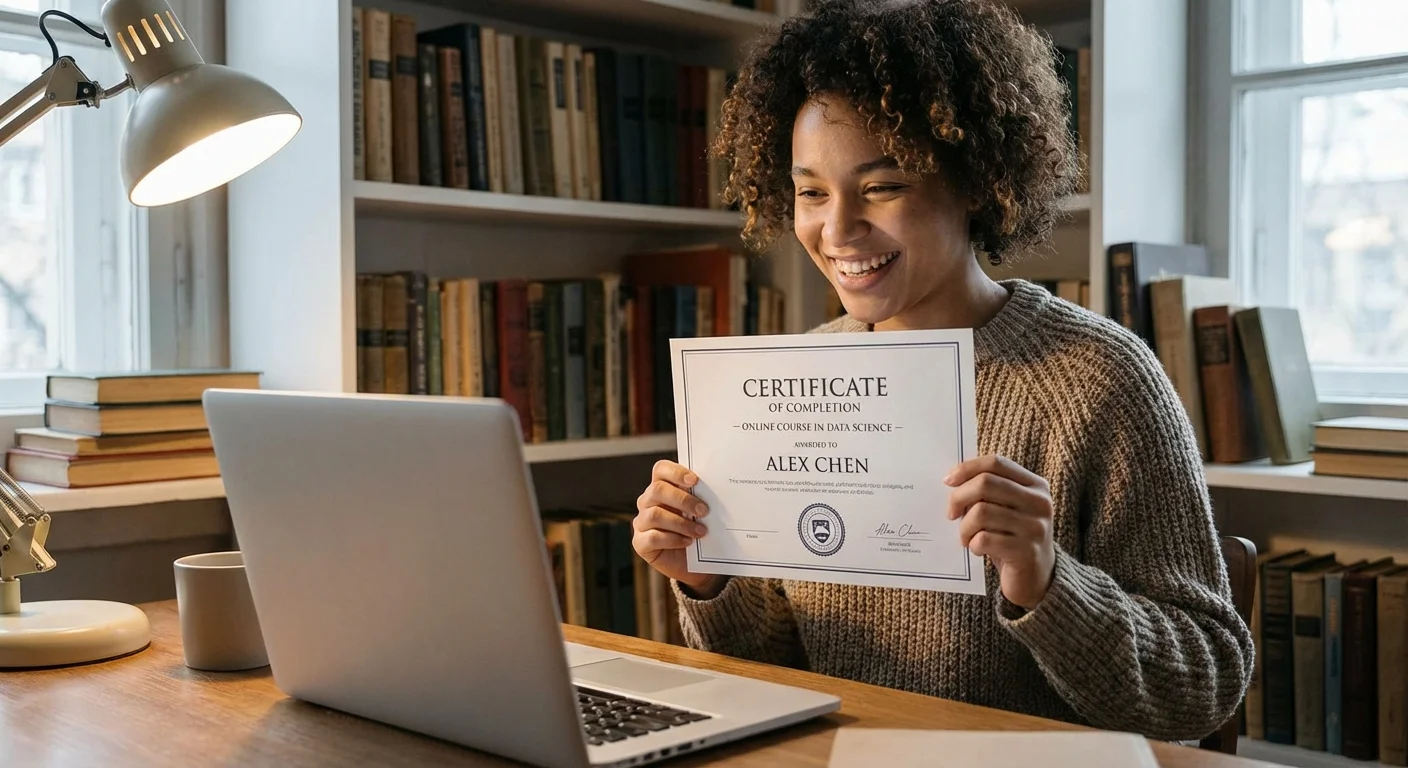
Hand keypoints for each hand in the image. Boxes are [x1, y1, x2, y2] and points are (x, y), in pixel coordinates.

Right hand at [633, 460, 726, 597]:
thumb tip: (716, 491)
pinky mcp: (640, 543)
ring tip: (700, 531)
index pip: (661, 470)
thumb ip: (701, 500)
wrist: (695, 565)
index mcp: (662, 488)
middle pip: (657, 490)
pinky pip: (653, 537)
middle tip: (704, 511)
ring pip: (655, 515)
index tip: (695, 480)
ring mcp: (641, 522)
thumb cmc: (698, 532)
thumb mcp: (701, 514)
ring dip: (681, 523)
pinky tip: (688, 542)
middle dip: (683, 499)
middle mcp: (647, 502)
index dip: (675, 472)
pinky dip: (673, 539)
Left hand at [945, 455, 1055, 610]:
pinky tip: (978, 550)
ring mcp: (1035, 527)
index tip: (948, 481)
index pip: (996, 463)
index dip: (967, 468)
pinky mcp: (1026, 552)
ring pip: (981, 512)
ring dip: (964, 527)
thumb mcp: (1008, 509)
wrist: (1037, 579)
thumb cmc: (1013, 538)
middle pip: (985, 483)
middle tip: (951, 514)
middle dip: (958, 497)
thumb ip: (989, 491)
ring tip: (966, 537)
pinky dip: (973, 544)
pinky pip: (984, 539)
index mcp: (1036, 486)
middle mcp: (1040, 503)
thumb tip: (951, 480)